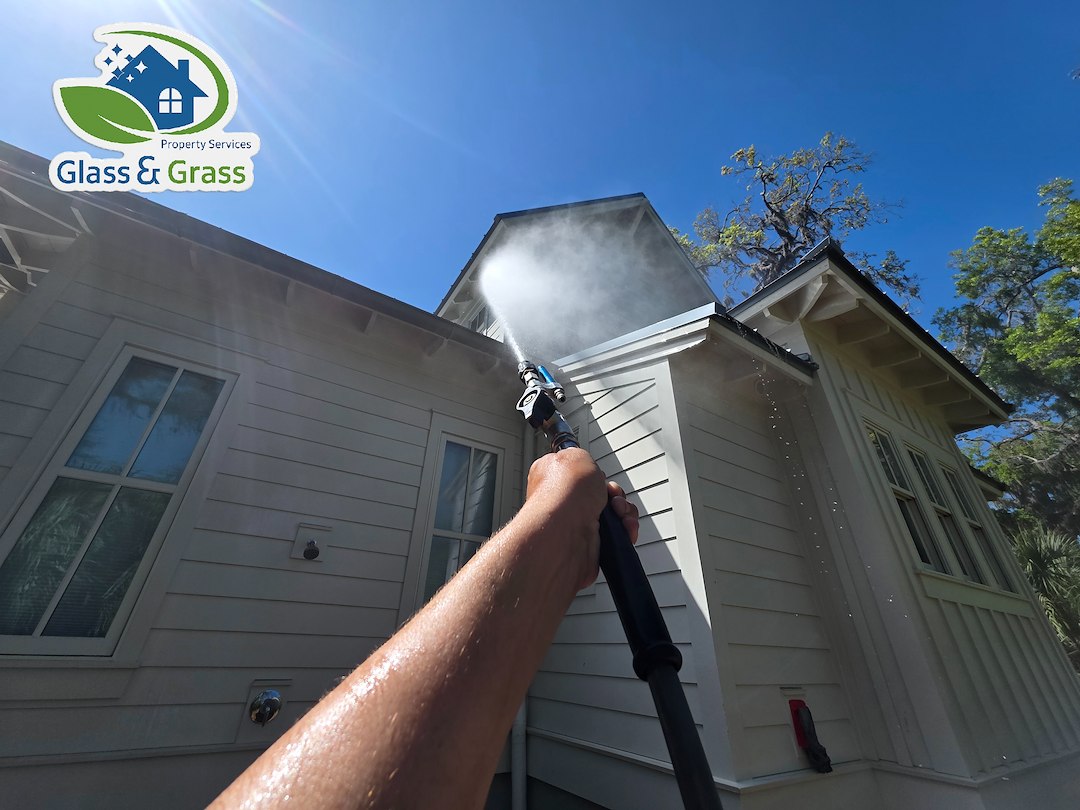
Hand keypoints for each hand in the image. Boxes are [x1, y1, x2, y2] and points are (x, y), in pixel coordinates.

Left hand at [525, 449, 639, 588]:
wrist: (564, 536)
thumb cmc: (563, 496)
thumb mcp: (576, 455)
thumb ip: (582, 457)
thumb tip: (586, 467)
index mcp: (554, 478)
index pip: (579, 472)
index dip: (594, 472)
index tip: (597, 475)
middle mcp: (565, 502)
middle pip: (602, 492)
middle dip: (615, 493)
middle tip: (611, 495)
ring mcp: (578, 524)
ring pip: (614, 513)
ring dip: (624, 510)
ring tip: (618, 513)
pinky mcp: (593, 544)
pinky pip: (618, 533)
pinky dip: (626, 529)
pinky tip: (623, 527)